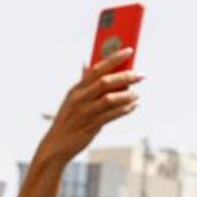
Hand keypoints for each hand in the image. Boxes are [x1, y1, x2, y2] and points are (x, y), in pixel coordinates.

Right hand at [36, 48, 142, 163]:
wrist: (55, 146)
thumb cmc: (67, 121)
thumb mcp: (71, 99)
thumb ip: (83, 83)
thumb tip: (87, 64)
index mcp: (76, 89)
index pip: (97, 68)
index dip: (114, 58)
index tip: (129, 50)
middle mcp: (79, 99)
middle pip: (105, 81)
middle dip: (125, 76)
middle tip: (140, 75)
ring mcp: (84, 112)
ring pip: (110, 98)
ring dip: (127, 95)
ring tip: (136, 94)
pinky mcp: (90, 126)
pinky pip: (111, 115)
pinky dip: (124, 110)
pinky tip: (132, 106)